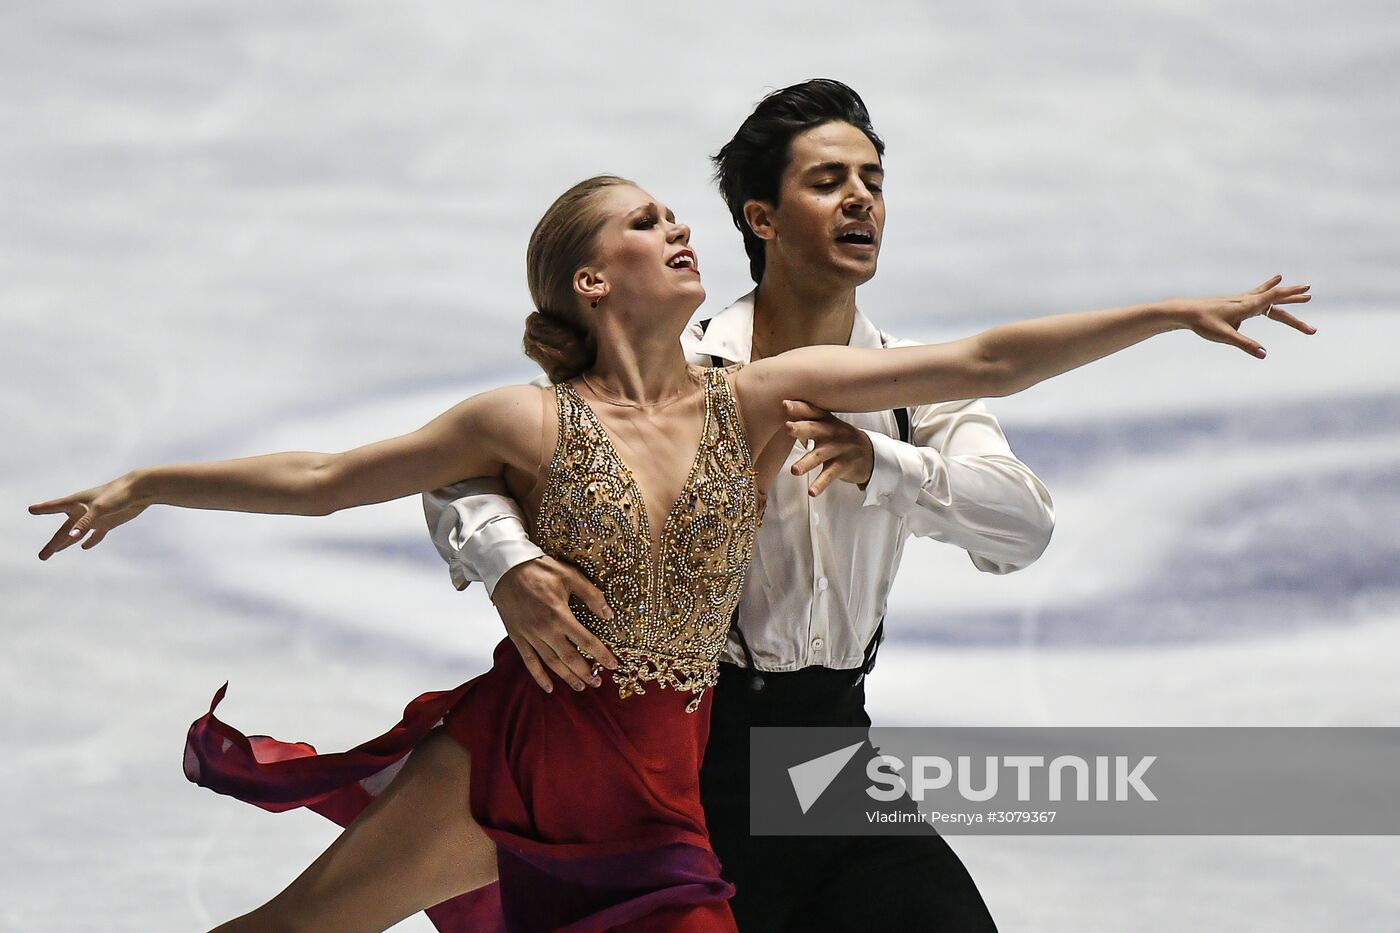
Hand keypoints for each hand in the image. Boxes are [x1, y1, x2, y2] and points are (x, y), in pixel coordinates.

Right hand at [30, 473, 147, 559]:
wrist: (140, 490)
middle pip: (64, 530)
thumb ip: (85, 523)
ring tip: (55, 552)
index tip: (31, 510)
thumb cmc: (117, 494)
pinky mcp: (108, 522)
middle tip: (42, 556)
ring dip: (67, 543)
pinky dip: (90, 541)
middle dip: (53, 543)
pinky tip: (84, 547)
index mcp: (76, 502)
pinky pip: (96, 534)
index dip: (42, 509)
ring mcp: (95, 518)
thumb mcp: (99, 509)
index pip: (54, 507)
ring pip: (77, 533)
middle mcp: (83, 511)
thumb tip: (72, 537)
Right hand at [490, 555, 620, 693]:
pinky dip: (539, 677)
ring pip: (551, 663)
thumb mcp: (569, 575)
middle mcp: (545, 630)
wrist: (505, 568)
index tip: (613, 665)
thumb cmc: (539, 569)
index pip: (586, 641)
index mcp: (559, 614)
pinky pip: (529, 662)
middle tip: (598, 683)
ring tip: (581, 687)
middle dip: (586, 673)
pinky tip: (549, 688)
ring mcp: (530, 635)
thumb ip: (591, 595)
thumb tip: (609, 614)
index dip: (601, 655)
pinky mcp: (517, 637)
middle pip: (570, 658)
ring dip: (567, 678)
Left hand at [783, 399, 874, 496]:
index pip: (812, 411)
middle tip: (787, 427)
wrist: (870, 454)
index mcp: (826, 420)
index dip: (798, 408)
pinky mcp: (844, 466)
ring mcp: (839, 449)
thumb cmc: (839, 439)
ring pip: (820, 455)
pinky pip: (830, 475)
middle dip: (801, 428)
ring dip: (806, 463)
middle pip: (815, 429)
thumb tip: (780, 412)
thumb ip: (807, 420)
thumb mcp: (827, 426)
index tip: (784, 404)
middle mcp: (832, 432)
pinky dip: (820, 484)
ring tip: (794, 470)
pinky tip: (811, 492)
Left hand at [1174, 275, 1314, 357]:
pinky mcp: (1235, 304)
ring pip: (1267, 297)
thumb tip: (1264, 354)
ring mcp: (1240, 301)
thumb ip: (1245, 344)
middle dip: (1293, 298)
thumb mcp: (1225, 336)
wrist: (1185, 312)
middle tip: (1310, 295)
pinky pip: (1257, 296)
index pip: (1273, 298)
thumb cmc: (1203, 323)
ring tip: (1300, 290)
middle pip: (1274, 298)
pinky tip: (1270, 288)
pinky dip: (1268, 291)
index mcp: (1247, 306)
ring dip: (1284, 294)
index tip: (1308, 293)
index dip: (1291, 297)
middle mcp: (1246, 300)